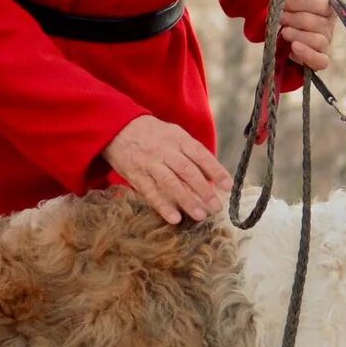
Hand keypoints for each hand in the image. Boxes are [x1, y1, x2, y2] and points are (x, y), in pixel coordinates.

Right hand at [102, 115, 227, 225]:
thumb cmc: (152, 134)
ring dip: (187, 201)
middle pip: (187, 171)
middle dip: (204, 190)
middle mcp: (164, 150)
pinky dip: (163, 206)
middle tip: (216, 207)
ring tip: (200, 215)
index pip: (200, 155)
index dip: (215, 171)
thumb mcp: (174, 135)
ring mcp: (149, 163)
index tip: (228, 186)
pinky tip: (174, 218)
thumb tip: (212, 177)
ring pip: (170, 183)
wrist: (117, 128)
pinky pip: (150, 192)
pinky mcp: (136, 175)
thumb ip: (191, 154)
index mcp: (178, 139)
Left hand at [276, 0, 335, 72]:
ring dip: (296, 36)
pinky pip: (321, 62)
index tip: (283, 2)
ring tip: (283, 32)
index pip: (319, 3)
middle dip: (292, 19)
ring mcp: (326, 43)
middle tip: (279, 18)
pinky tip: (292, 49)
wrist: (287, 29)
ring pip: (317, 40)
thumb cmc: (291, 10)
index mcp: (327, 6)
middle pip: (315, 23)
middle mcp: (330, 25)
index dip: (298, 3)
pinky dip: (306, 56)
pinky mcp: (320, 59)